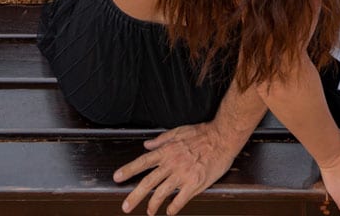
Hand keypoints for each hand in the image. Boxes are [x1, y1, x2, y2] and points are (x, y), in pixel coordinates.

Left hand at [114, 121, 241, 214]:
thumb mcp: (178, 132)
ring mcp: (183, 174)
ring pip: (162, 193)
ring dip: (152, 205)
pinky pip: (180, 199)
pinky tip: (169, 212)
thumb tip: (147, 145)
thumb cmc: (202, 133)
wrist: (222, 137)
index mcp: (167, 151)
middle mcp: (172, 163)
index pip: (143, 162)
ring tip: (149, 212)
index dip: (129, 170)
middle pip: (149, 182)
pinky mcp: (195, 183)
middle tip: (125, 206)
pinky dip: (173, 208)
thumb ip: (161, 140)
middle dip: (135, 195)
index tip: (117, 178)